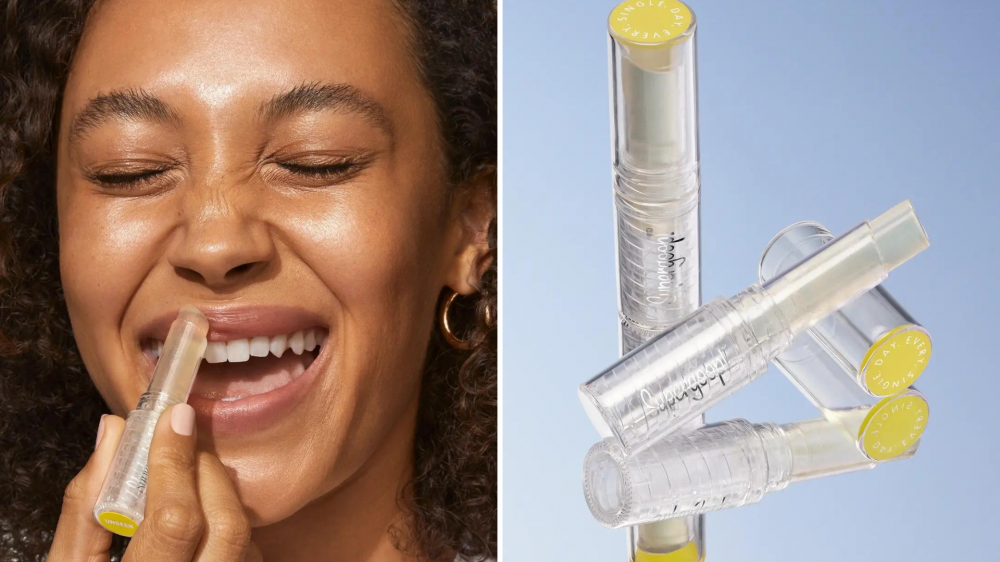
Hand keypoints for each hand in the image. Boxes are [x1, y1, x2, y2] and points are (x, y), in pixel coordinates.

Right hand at [48, 404, 262, 560]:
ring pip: (244, 541)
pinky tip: (201, 526)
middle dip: (207, 472)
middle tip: (185, 443)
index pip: (174, 521)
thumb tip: (113, 435)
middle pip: (226, 525)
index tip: (173, 417)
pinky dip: (229, 531)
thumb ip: (85, 508)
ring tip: (188, 485)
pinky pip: (248, 559)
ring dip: (221, 500)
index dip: (175, 462)